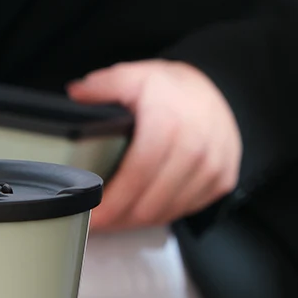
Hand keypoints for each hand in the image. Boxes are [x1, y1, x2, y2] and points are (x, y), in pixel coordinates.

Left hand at [68, 60, 240, 230]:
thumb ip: (101, 85)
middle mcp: (195, 150)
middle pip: (148, 205)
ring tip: (115, 217)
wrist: (217, 90)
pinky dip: (160, 214)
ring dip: (137, 221)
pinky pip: (184, 210)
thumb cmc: (172, 88)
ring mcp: (212, 168)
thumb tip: (76, 93)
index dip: (110, 204)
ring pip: (165, 213)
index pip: (135, 178)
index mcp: (168, 125)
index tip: (90, 215)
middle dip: (118, 219)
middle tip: (97, 221)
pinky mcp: (222, 181)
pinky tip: (142, 208)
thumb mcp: (134, 76)